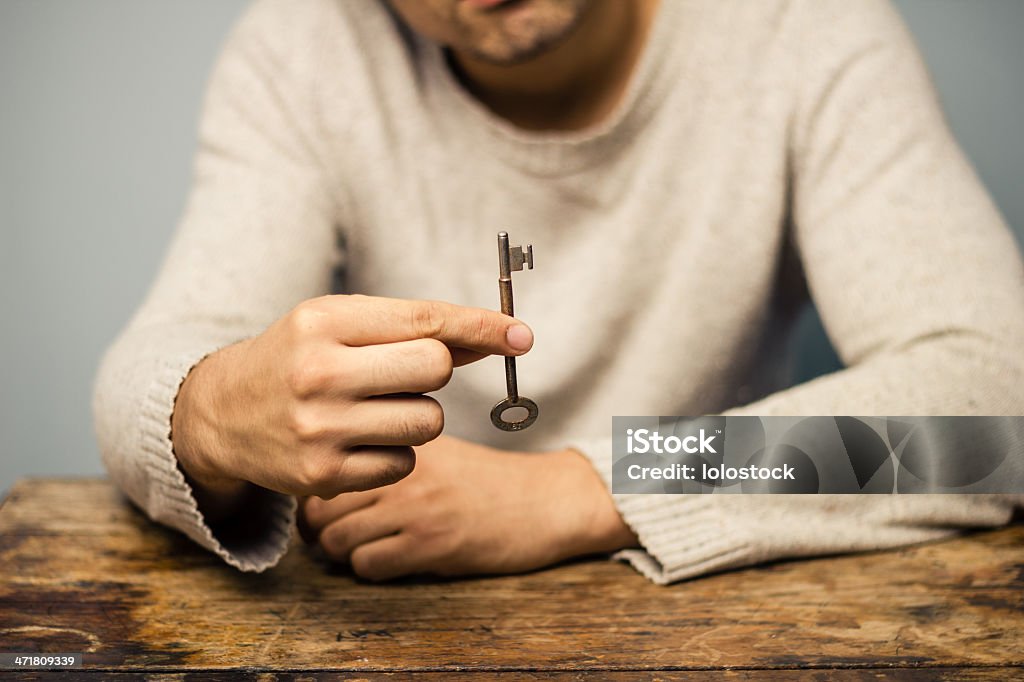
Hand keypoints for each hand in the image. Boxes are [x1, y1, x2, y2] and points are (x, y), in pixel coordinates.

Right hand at [170, 295, 533, 516]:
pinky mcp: (323, 476)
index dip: (481, 327)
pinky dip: (395, 453)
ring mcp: (320, 428)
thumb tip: (496, 337)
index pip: (425, 321)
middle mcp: (319, 373)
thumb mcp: (341, 325)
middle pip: (436, 369)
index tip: (523, 335)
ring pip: (428, 421)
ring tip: (375, 408)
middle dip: (435, 371)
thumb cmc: (297, 357)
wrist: (221, 413)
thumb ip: (414, 329)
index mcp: (324, 322)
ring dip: (418, 415)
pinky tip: (359, 440)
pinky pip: (405, 464)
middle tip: (401, 373)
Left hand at [297, 435, 638, 579]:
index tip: (330, 502)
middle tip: (338, 531)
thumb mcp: (439, 451)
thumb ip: (391, 453)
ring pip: (337, 539)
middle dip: (322, 526)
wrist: (547, 501)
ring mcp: (417, 508)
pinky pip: (368, 565)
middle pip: (322, 505)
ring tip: (365, 546)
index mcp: (404, 442)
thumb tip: (335, 474)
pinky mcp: (431, 545)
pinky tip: (392, 559)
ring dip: (344, 551)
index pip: (331, 464)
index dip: (320, 491)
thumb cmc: (490, 481)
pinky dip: (371, 568)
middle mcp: (404, 470)